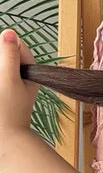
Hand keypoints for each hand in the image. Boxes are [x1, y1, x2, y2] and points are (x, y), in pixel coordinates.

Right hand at [0, 29, 38, 143]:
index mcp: (29, 70)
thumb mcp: (7, 79)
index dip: (3, 46)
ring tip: (2, 91)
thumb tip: (10, 32)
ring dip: (1, 69)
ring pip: (3, 66)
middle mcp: (23, 75)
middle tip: (3, 81)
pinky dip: (0, 77)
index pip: (16, 44)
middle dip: (1, 58)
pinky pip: (2, 76)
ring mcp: (12, 84)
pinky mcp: (5, 91)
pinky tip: (1, 91)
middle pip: (6, 54)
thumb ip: (8, 56)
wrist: (5, 140)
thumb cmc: (6, 111)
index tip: (2, 65)